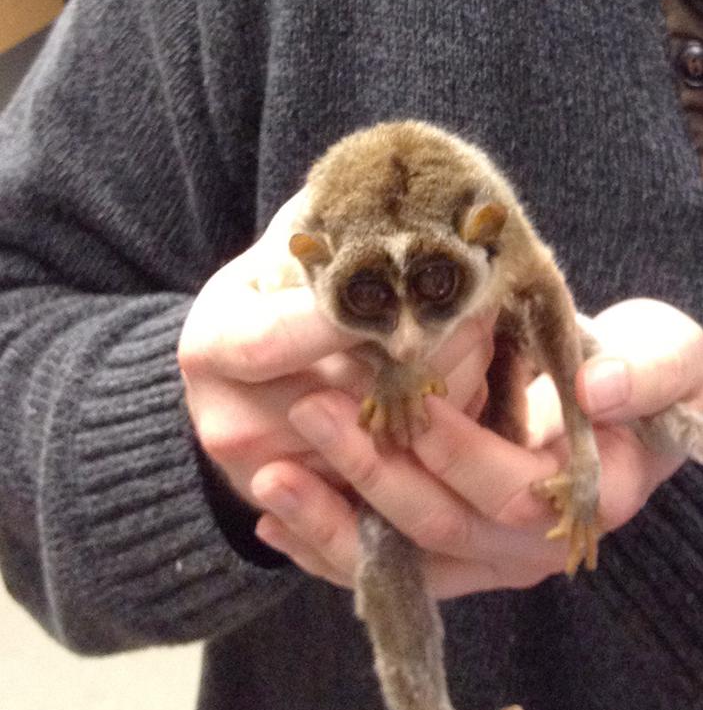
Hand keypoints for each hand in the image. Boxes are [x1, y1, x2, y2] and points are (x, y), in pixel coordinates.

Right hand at [178, 192, 496, 511]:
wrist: (248, 371)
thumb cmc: (283, 287)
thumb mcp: (292, 242)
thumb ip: (340, 221)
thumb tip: (416, 193)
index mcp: (213, 343)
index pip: (280, 337)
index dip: (353, 315)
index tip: (419, 284)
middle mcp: (231, 420)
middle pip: (351, 392)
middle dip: (432, 343)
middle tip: (483, 301)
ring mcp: (270, 476)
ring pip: (392, 436)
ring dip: (453, 387)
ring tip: (479, 336)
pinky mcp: (313, 515)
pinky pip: (403, 475)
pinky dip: (443, 433)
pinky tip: (463, 386)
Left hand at [247, 297, 702, 597]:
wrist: (626, 403)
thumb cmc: (647, 368)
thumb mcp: (672, 352)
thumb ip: (650, 367)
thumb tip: (598, 392)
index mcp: (594, 498)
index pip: (512, 488)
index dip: (456, 450)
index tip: (404, 401)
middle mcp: (536, 549)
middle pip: (445, 529)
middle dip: (374, 473)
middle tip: (310, 411)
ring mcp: (489, 562)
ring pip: (404, 562)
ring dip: (332, 523)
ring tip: (270, 476)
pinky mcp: (451, 561)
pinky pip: (383, 570)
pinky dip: (325, 545)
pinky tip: (273, 513)